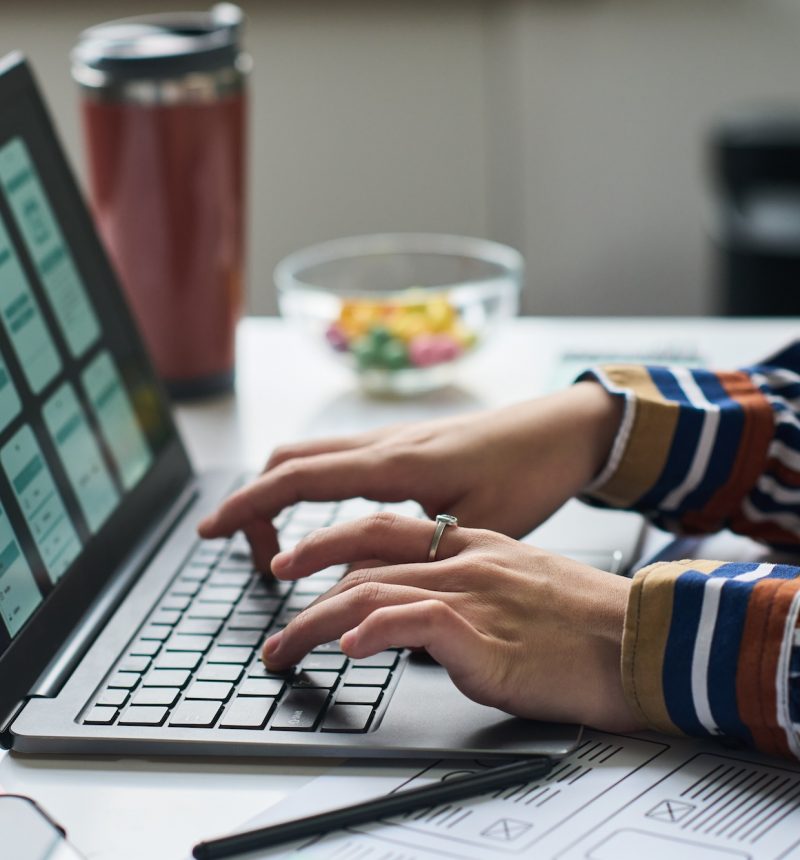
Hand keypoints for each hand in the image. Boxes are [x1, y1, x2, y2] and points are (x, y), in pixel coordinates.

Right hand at [198, 382, 622, 569]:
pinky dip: (310, 485)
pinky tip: (322, 518)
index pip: (295, 480)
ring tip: (277, 542)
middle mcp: (382, 442)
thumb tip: (355, 596)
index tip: (209, 530)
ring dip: (280, 491)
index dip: (245, 506)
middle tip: (245, 551)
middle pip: (288, 459)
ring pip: (310, 454)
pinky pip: (337, 457)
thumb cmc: (527, 476)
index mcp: (392, 464)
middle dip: (252, 501)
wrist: (559, 431)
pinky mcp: (403, 441)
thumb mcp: (472, 527)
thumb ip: (410, 558)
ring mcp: (391, 437)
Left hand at [262, 512, 642, 731]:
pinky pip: (412, 622)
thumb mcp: (522, 588)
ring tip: (286, 651)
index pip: (383, 531)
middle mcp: (466, 560)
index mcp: (474, 543)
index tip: (295, 565)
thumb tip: (426, 616)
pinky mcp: (485, 633)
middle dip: (307, 593)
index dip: (330, 545)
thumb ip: (470, 590)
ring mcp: (474, 592)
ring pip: (372, 593)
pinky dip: (372, 634)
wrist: (644, 641)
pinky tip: (348, 650)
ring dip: (317, 624)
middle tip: (277, 630)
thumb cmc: (587, 622)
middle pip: (363, 562)